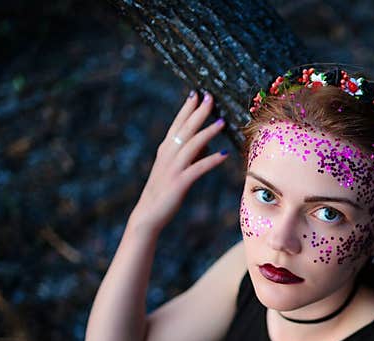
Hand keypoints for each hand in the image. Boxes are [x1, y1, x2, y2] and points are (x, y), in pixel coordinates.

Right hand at [129, 91, 228, 232]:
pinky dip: (211, 160)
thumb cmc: (164, 191)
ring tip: (222, 122)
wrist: (148, 214)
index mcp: (166, 150)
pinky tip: (225, 154)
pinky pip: (198, 168)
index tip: (197, 93)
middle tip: (210, 97)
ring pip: (192, 145)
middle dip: (198, 113)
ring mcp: (173, 168)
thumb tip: (206, 144)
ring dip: (207, 132)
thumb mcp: (175, 169)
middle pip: (185, 129)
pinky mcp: (179, 183)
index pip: (177, 124)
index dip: (187, 109)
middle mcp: (168, 155)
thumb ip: (189, 155)